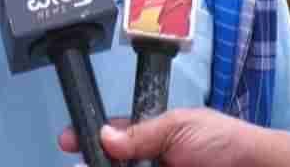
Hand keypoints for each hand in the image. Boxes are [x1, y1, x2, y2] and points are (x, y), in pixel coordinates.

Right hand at [58, 109, 249, 166]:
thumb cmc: (222, 141)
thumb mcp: (179, 126)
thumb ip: (140, 133)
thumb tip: (103, 136)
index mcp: (155, 136)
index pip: (114, 136)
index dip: (90, 137)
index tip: (67, 142)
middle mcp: (153, 160)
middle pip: (113, 162)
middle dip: (93, 161)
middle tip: (80, 164)